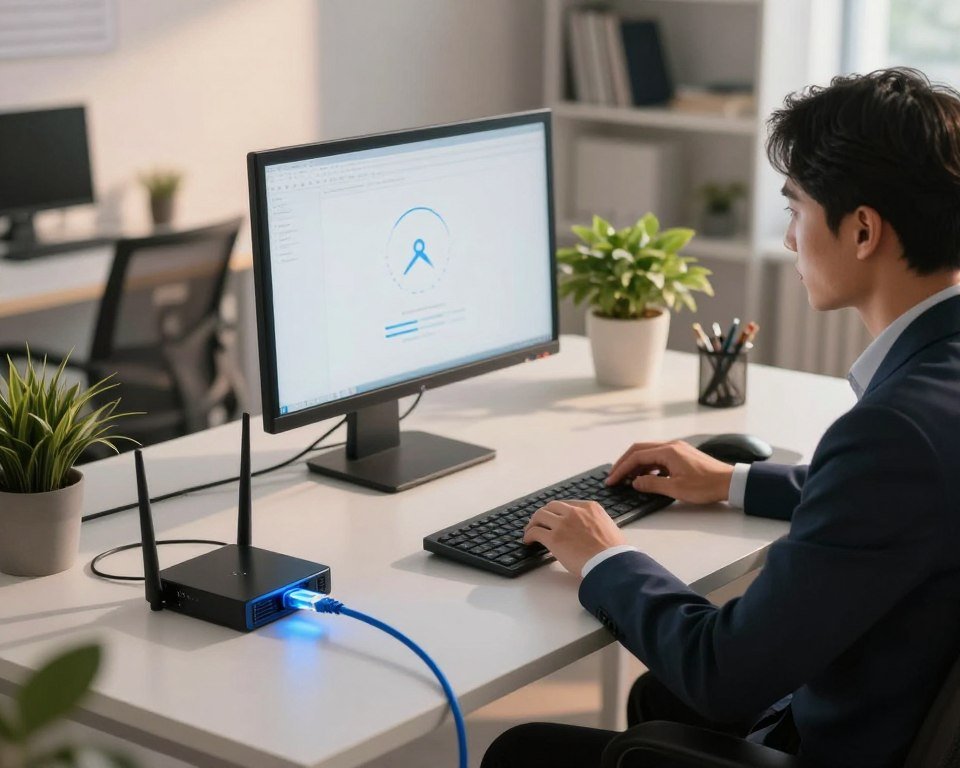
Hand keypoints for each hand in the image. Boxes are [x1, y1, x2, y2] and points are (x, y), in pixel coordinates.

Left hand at [523, 500, 625, 575]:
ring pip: (540, 516)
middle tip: (540, 523)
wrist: (611, 563)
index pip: (567, 504)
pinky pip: (535, 532)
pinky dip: (529, 535)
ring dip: (533, 523)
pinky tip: (528, 540)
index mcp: (590, 508)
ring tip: (530, 531)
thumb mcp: (609, 527)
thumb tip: (591, 530)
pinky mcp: (554, 538)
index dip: (558, 512)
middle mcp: (574, 512)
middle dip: (544, 514)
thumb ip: (596, 523)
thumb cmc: (614, 552)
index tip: (554, 518)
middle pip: (551, 507)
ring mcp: (563, 524)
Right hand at [605, 440, 733, 503]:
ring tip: (627, 479)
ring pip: (649, 453)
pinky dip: (648, 465)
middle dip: (624, 463)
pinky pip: (659, 457)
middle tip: (614, 476)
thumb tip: (635, 482)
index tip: (612, 479)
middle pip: (640, 450)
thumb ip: (651, 484)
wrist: (730, 482)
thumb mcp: (675, 488)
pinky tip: (647, 477)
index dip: (621, 468)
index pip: (636, 456)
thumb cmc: (706, 485)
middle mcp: (671, 445)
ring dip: (636, 464)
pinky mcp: (682, 455)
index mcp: (668, 451)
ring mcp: (677, 449)